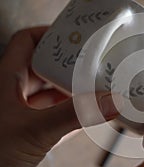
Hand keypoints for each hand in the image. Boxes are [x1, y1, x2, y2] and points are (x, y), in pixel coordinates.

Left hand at [0, 27, 118, 166]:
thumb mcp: (36, 129)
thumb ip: (74, 115)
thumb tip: (108, 101)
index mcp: (7, 80)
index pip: (27, 42)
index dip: (49, 34)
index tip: (74, 37)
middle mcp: (14, 92)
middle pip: (44, 66)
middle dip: (68, 65)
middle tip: (91, 64)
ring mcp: (23, 111)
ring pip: (50, 91)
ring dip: (72, 90)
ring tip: (93, 87)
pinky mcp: (31, 130)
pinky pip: (55, 113)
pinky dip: (71, 112)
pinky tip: (86, 114)